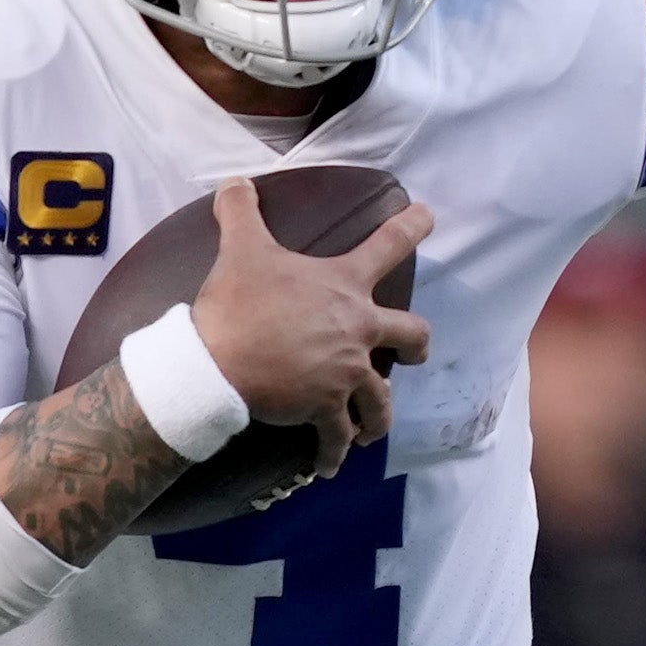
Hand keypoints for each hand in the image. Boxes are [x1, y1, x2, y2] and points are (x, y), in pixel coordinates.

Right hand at [188, 179, 424, 474]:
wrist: (216, 363)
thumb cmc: (236, 304)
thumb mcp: (240, 248)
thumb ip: (241, 211)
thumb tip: (233, 180)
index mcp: (343, 286)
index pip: (387, 245)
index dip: (411, 227)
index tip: (429, 217)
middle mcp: (357, 330)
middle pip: (411, 336)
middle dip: (416, 346)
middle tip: (414, 353)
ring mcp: (346, 373)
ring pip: (382, 400)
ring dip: (379, 415)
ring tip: (371, 426)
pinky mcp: (326, 409)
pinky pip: (339, 438)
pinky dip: (334, 454)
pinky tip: (328, 465)